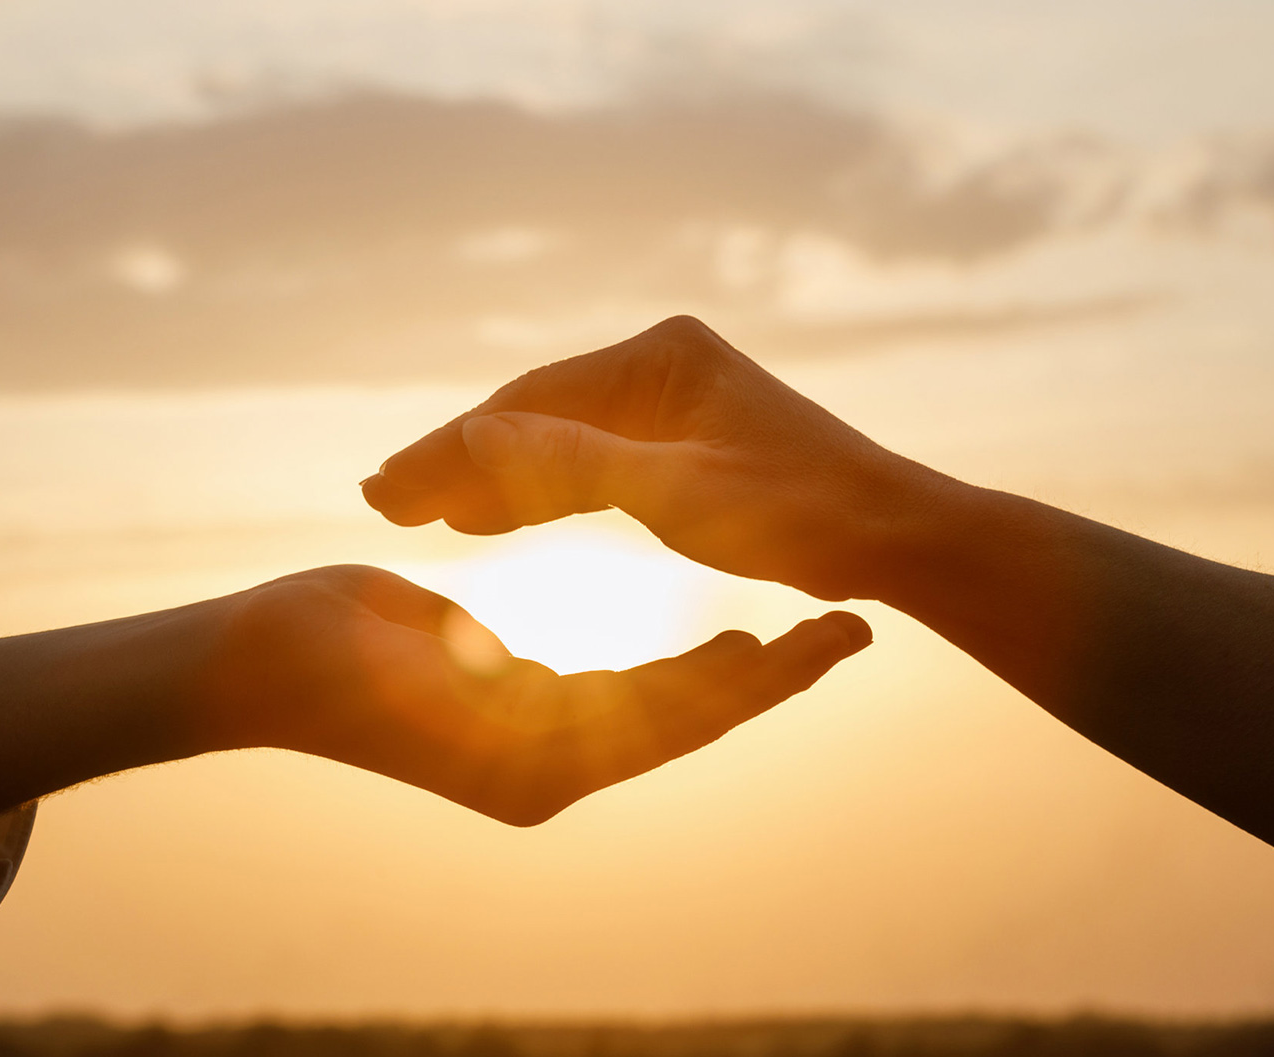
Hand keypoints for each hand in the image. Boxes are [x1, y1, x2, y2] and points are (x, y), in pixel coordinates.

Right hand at [0, 564, 870, 836]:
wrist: (251, 669)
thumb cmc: (319, 653)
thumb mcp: (417, 653)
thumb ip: (495, 670)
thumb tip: (548, 682)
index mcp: (529, 766)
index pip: (674, 722)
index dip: (760, 681)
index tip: (834, 640)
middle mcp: (541, 774)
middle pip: (683, 725)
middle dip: (767, 681)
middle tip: (853, 632)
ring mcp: (531, 754)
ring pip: (659, 715)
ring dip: (728, 678)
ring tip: (803, 636)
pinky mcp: (518, 724)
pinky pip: (619, 702)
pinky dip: (672, 675)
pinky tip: (716, 646)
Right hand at [360, 316, 945, 600]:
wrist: (895, 536)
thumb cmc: (800, 514)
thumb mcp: (675, 494)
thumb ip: (571, 462)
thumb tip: (472, 432)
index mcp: (660, 357)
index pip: (527, 404)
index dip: (451, 450)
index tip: (384, 489)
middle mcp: (660, 363)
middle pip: (532, 416)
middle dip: (456, 461)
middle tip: (378, 499)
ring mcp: (669, 399)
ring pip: (554, 440)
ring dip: (488, 478)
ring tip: (414, 512)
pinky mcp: (679, 439)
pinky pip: (589, 462)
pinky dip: (539, 490)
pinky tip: (488, 515)